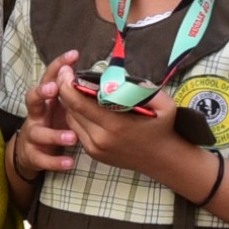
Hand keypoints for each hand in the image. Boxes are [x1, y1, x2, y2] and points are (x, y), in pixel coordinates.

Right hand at [8, 54, 83, 178]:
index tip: (74, 55)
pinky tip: (69, 163)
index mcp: (45, 100)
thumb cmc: (54, 124)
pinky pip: (42, 159)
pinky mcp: (33, 154)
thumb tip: (104, 78)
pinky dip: (56, 161)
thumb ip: (77, 95)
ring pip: (38, 132)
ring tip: (72, 137)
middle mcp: (35, 114)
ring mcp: (32, 134)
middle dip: (42, 92)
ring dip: (55, 134)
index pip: (49, 77)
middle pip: (32, 98)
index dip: (59, 66)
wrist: (32, 153)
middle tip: (55, 89)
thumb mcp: (64, 107)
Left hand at [57, 73, 204, 188]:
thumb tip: (118, 76)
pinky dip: (77, 115)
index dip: (67, 84)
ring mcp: (95, 148)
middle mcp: (100, 138)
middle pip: (71, 110)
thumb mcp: (163, 104)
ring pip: (71, 120)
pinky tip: (83, 105)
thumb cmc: (163, 127)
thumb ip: (142, 88)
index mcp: (115, 124)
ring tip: (74, 87)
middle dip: (65, 90)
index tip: (66, 70)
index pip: (79, 103)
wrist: (162, 159)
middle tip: (65, 74)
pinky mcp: (93, 153)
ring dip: (70, 103)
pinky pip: (77, 129)